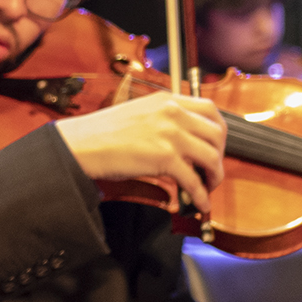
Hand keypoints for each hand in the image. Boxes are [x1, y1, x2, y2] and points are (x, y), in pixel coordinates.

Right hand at [55, 93, 225, 213]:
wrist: (81, 144)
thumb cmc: (101, 133)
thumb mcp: (138, 113)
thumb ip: (163, 119)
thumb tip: (182, 140)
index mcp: (167, 100)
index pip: (210, 109)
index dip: (219, 131)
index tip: (216, 145)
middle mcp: (173, 113)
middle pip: (217, 133)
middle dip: (220, 155)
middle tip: (212, 169)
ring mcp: (170, 134)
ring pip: (212, 157)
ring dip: (214, 176)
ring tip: (207, 187)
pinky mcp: (164, 158)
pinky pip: (194, 180)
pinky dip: (201, 195)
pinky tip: (199, 202)